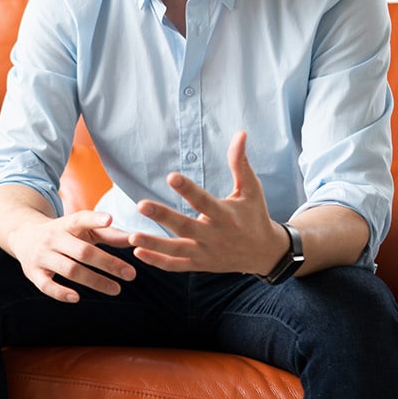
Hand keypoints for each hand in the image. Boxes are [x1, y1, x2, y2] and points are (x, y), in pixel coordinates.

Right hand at [5, 209, 137, 303]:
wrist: (23, 236)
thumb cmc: (63, 234)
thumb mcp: (82, 230)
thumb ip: (108, 234)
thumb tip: (135, 239)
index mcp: (66, 224)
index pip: (81, 219)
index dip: (95, 219)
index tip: (109, 220)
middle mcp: (53, 238)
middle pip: (82, 251)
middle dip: (108, 263)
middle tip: (131, 274)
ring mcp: (42, 256)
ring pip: (69, 269)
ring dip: (94, 281)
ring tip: (116, 289)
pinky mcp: (33, 273)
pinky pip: (46, 285)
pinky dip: (60, 293)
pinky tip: (77, 298)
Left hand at [132, 131, 289, 275]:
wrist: (264, 253)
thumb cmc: (255, 215)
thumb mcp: (251, 189)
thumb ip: (240, 163)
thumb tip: (240, 133)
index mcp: (226, 215)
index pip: (203, 201)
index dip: (188, 189)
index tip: (171, 176)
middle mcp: (214, 235)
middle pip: (185, 226)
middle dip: (163, 216)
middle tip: (141, 204)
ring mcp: (205, 252)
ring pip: (177, 250)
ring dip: (154, 244)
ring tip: (132, 236)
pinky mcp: (199, 264)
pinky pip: (176, 265)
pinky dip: (158, 261)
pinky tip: (138, 252)